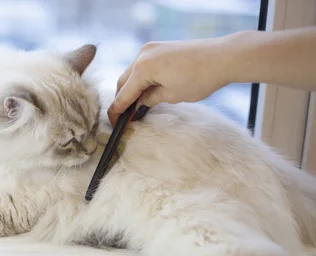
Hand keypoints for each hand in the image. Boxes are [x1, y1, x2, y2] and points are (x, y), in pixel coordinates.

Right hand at [107, 38, 228, 124]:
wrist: (223, 57)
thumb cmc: (200, 78)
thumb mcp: (171, 95)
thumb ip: (149, 100)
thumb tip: (137, 105)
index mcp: (143, 69)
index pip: (123, 94)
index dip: (117, 112)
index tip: (114, 124)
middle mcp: (142, 55)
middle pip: (123, 82)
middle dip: (123, 99)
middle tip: (126, 117)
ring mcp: (150, 49)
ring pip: (132, 73)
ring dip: (132, 88)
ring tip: (137, 105)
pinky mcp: (159, 47)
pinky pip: (142, 66)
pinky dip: (141, 79)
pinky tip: (147, 90)